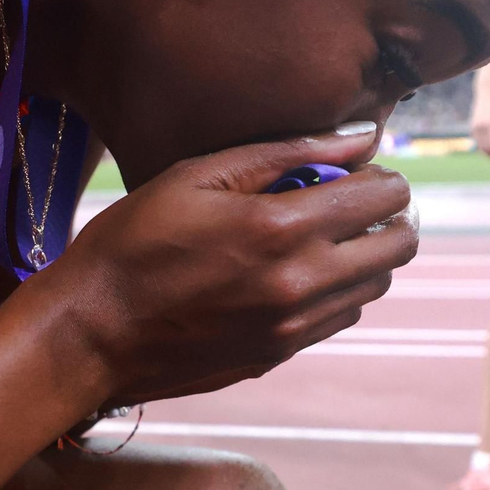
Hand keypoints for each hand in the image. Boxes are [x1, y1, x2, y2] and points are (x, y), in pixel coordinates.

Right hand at [27, 125, 416, 406]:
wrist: (91, 331)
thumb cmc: (132, 241)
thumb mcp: (196, 176)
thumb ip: (285, 153)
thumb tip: (362, 134)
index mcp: (282, 228)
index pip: (384, 197)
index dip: (378, 175)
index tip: (351, 168)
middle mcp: (302, 283)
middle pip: (398, 246)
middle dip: (385, 215)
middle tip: (344, 200)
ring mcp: (294, 326)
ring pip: (375, 285)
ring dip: (362, 255)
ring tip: (314, 237)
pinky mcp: (280, 354)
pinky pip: (339, 317)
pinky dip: (335, 289)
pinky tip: (288, 273)